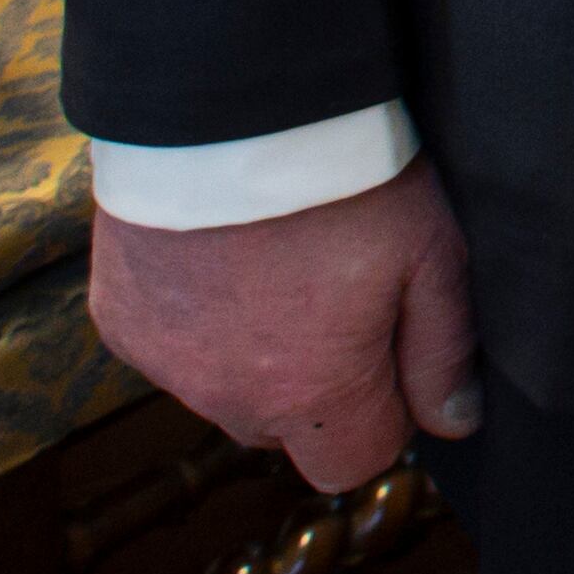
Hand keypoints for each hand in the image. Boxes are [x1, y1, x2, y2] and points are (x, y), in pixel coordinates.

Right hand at [87, 159, 474, 492]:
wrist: (231, 112)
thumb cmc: (345, 180)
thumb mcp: (431, 256)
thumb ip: (444, 351)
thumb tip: (455, 419)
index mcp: (310, 395)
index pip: (355, 462)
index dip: (384, 413)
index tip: (390, 351)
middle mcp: (226, 398)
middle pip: (286, 429)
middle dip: (317, 386)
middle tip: (335, 295)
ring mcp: (163, 363)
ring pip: (223, 388)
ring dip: (251, 353)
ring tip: (277, 264)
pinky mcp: (118, 321)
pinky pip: (169, 347)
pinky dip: (196, 317)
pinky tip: (221, 255)